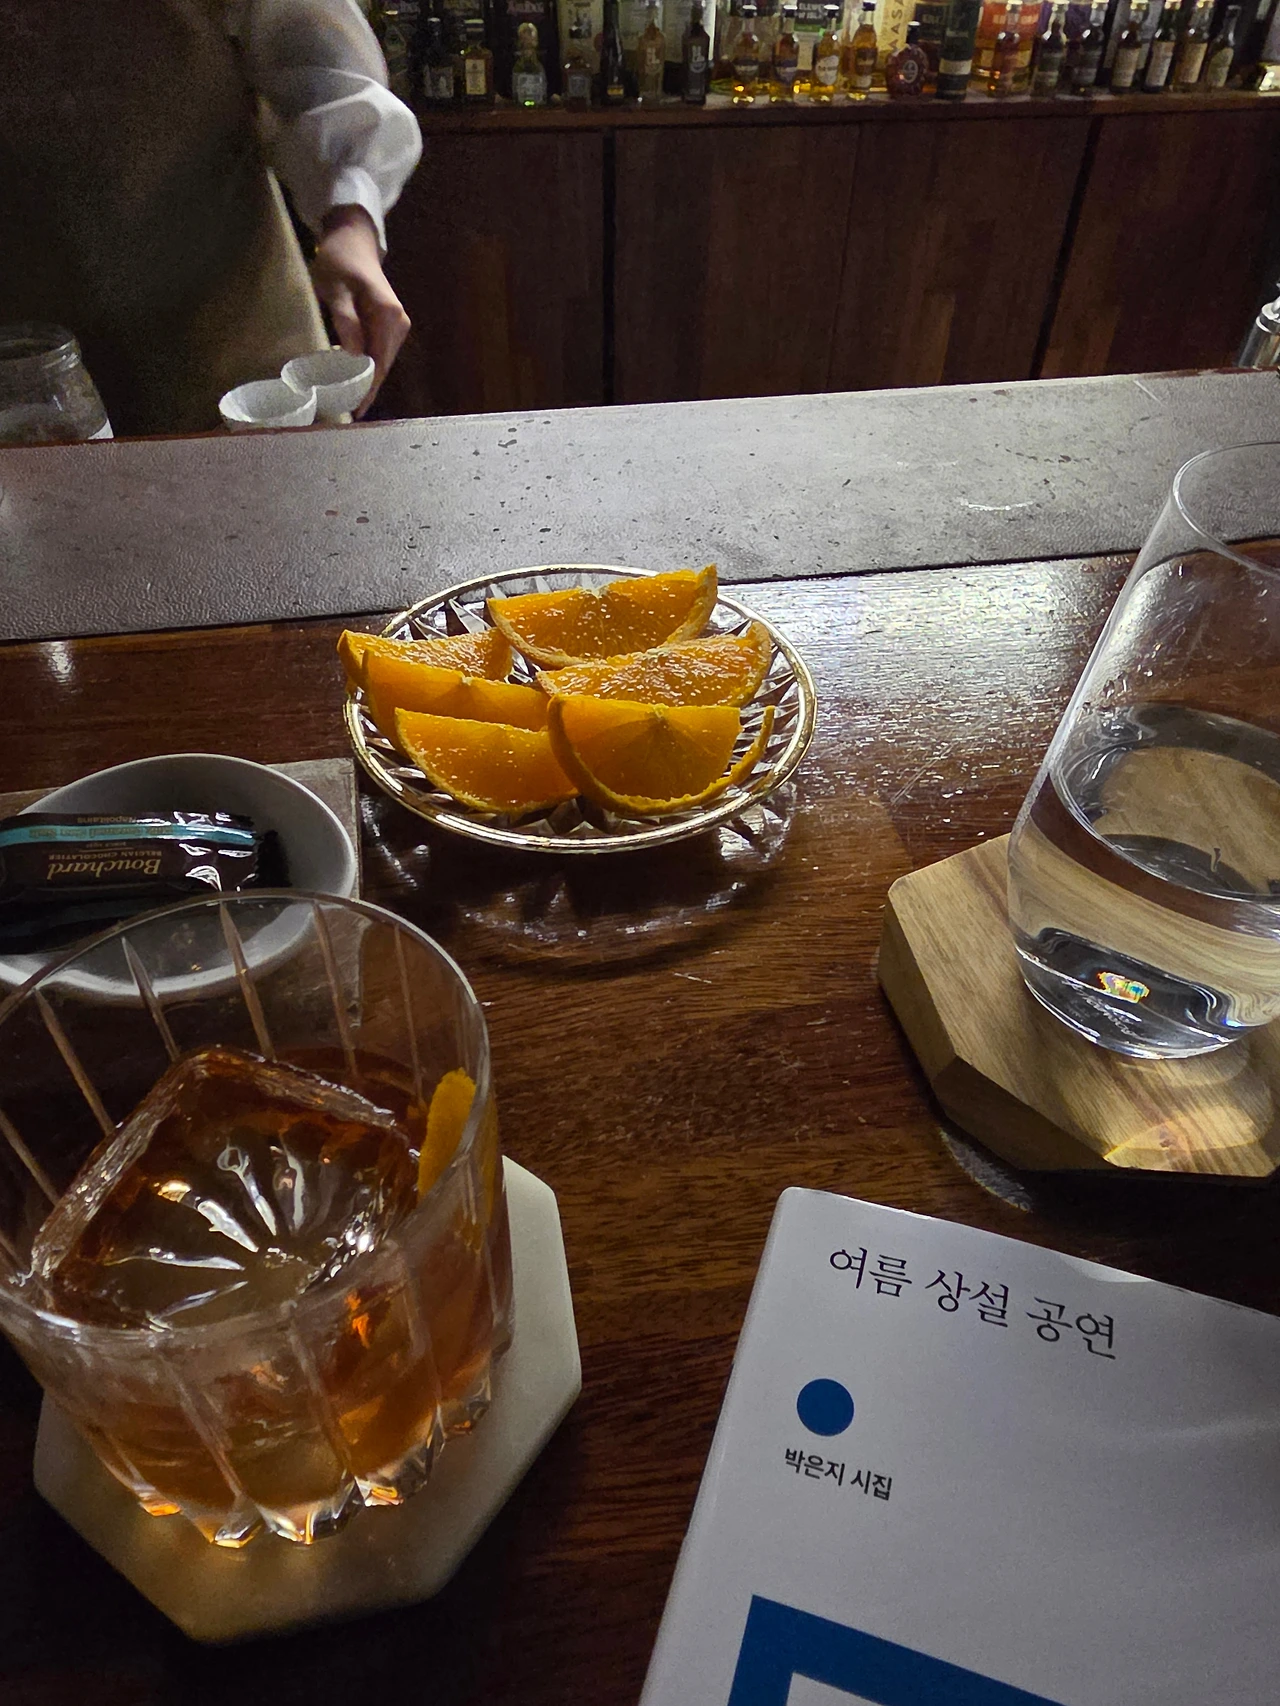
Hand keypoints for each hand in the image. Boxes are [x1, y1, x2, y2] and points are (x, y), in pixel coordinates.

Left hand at [311, 206, 410, 416]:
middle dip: (367, 391)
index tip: (353, 412)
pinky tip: (354, 380)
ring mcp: (397, 326)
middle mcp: (400, 325)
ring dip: (367, 382)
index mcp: (389, 317)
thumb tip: (355, 360)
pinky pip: (379, 353)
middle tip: (346, 414)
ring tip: (349, 403)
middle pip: (383, 367)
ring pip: (382, 363)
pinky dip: (367, 368)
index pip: (378, 364)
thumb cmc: (340, 261)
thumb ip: (347, 325)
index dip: (366, 390)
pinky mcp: (390, 326)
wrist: (352, 239)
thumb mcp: (336, 292)